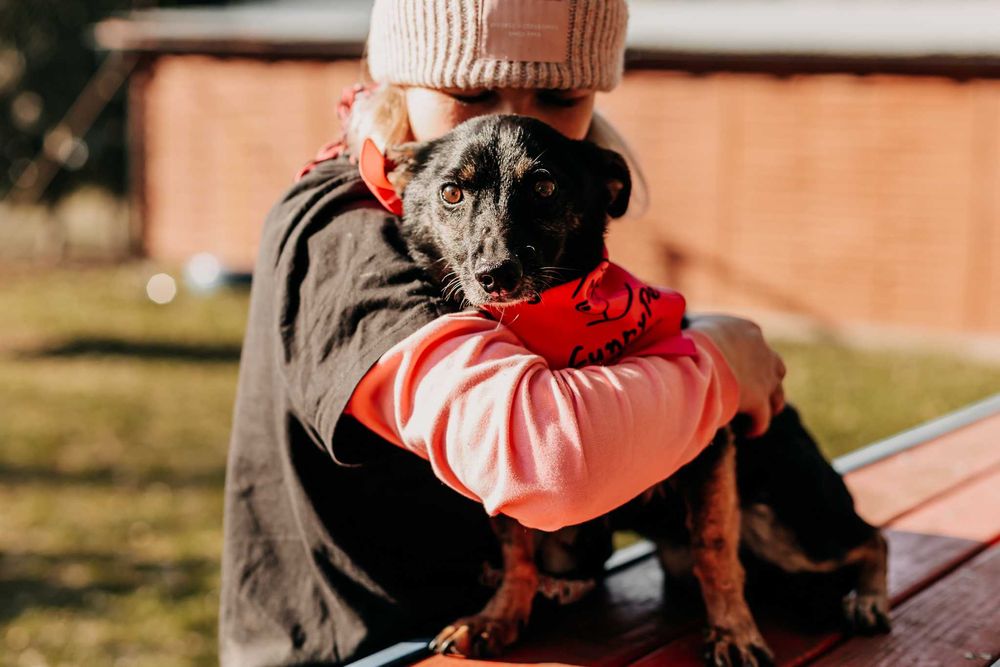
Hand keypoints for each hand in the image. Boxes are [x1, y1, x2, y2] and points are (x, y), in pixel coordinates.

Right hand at [687, 314, 785, 437]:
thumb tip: (686, 337)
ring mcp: (764, 377)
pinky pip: (763, 418)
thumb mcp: (697, 327)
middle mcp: (763, 351)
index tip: (737, 369)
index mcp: (748, 330)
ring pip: (777, 395)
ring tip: (757, 415)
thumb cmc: (687, 341)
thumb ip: (702, 332)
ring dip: (770, 404)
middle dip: (768, 380)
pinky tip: (749, 432)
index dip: (749, 358)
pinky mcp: (758, 400)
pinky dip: (757, 425)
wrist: (694, 357)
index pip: (756, 343)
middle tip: (757, 391)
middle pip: (776, 369)